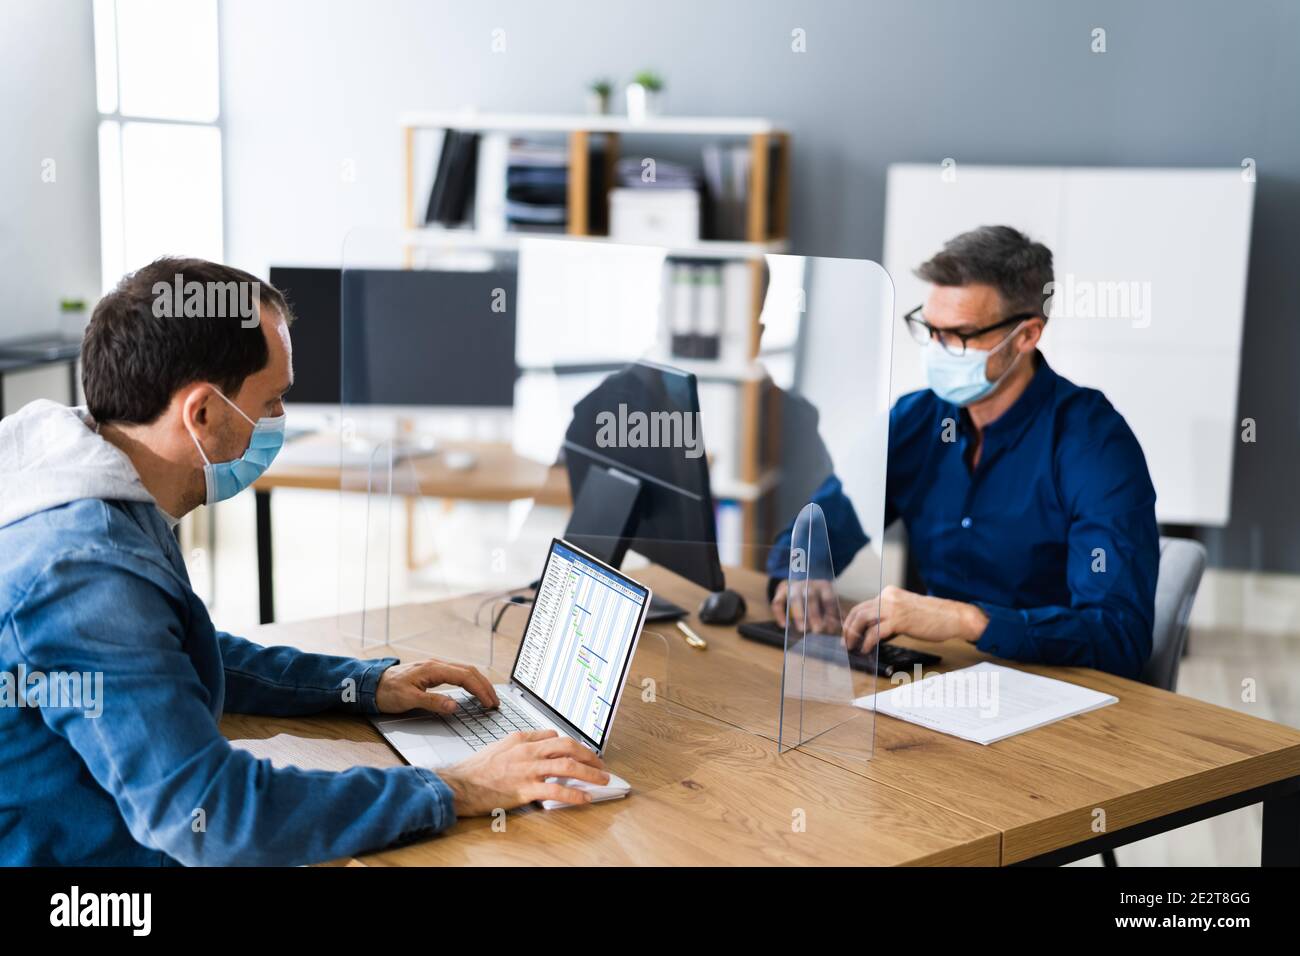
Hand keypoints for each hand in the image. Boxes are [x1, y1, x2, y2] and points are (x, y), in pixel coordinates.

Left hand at [374, 658, 498, 714]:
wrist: (372, 685)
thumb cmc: (387, 691)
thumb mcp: (408, 699)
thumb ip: (433, 702)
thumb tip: (454, 705)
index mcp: (433, 669)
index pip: (465, 677)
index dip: (480, 690)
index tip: (489, 703)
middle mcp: (437, 665)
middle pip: (469, 671)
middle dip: (485, 686)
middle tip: (495, 702)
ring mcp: (435, 668)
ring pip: (465, 671)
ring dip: (479, 683)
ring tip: (488, 698)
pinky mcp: (433, 673)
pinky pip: (458, 674)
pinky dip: (470, 682)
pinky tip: (473, 690)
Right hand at [438, 729, 609, 814]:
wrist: (457, 785)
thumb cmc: (475, 769)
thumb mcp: (499, 746)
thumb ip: (521, 742)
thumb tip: (543, 739)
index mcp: (520, 739)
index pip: (554, 736)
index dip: (573, 745)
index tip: (582, 753)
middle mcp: (526, 751)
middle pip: (567, 746)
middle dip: (588, 755)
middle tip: (600, 764)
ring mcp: (527, 770)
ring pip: (566, 765)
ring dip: (589, 773)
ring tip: (601, 780)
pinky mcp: (524, 789)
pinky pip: (556, 790)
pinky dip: (574, 794)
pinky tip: (584, 798)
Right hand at [771, 578, 839, 633]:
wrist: (799, 578)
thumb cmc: (818, 597)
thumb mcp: (829, 601)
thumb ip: (836, 614)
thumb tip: (844, 629)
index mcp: (824, 586)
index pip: (828, 598)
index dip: (830, 613)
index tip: (831, 629)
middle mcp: (809, 584)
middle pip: (811, 597)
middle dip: (814, 615)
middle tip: (817, 631)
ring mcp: (794, 586)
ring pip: (795, 598)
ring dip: (799, 615)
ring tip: (803, 630)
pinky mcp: (782, 591)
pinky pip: (777, 602)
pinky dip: (779, 614)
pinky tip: (784, 626)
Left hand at [842, 585, 988, 652]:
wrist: (954, 616)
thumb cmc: (933, 617)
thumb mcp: (906, 610)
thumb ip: (890, 615)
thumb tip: (873, 631)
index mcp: (889, 593)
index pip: (863, 605)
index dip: (852, 621)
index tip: (848, 633)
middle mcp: (888, 597)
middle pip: (858, 611)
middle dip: (848, 628)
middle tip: (845, 643)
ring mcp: (894, 607)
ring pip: (863, 619)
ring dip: (853, 634)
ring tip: (852, 647)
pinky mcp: (900, 620)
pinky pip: (875, 631)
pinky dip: (867, 642)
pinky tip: (867, 649)